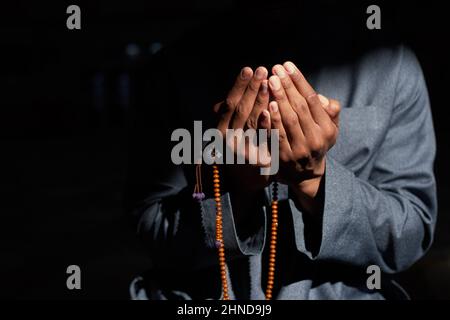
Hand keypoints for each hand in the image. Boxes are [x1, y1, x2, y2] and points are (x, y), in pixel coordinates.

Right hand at [213, 66, 271, 193]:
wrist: (247, 182)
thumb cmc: (240, 149)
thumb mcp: (230, 131)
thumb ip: (231, 113)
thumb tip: (232, 92)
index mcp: (220, 131)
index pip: (229, 104)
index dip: (239, 86)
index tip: (248, 69)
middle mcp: (228, 141)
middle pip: (240, 110)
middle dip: (252, 89)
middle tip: (263, 70)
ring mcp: (242, 151)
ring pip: (251, 122)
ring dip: (260, 101)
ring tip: (270, 83)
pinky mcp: (257, 159)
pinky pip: (262, 139)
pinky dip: (266, 124)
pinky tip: (270, 110)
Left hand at [268, 62, 340, 212]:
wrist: (305, 175)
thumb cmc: (316, 142)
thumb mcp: (328, 128)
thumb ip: (329, 111)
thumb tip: (320, 97)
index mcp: (328, 129)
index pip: (312, 99)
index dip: (299, 81)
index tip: (288, 65)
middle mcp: (316, 139)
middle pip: (300, 107)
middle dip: (287, 85)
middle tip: (275, 69)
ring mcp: (300, 149)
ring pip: (289, 119)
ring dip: (279, 98)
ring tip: (271, 81)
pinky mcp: (284, 157)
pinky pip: (277, 135)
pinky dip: (273, 120)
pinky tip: (267, 105)